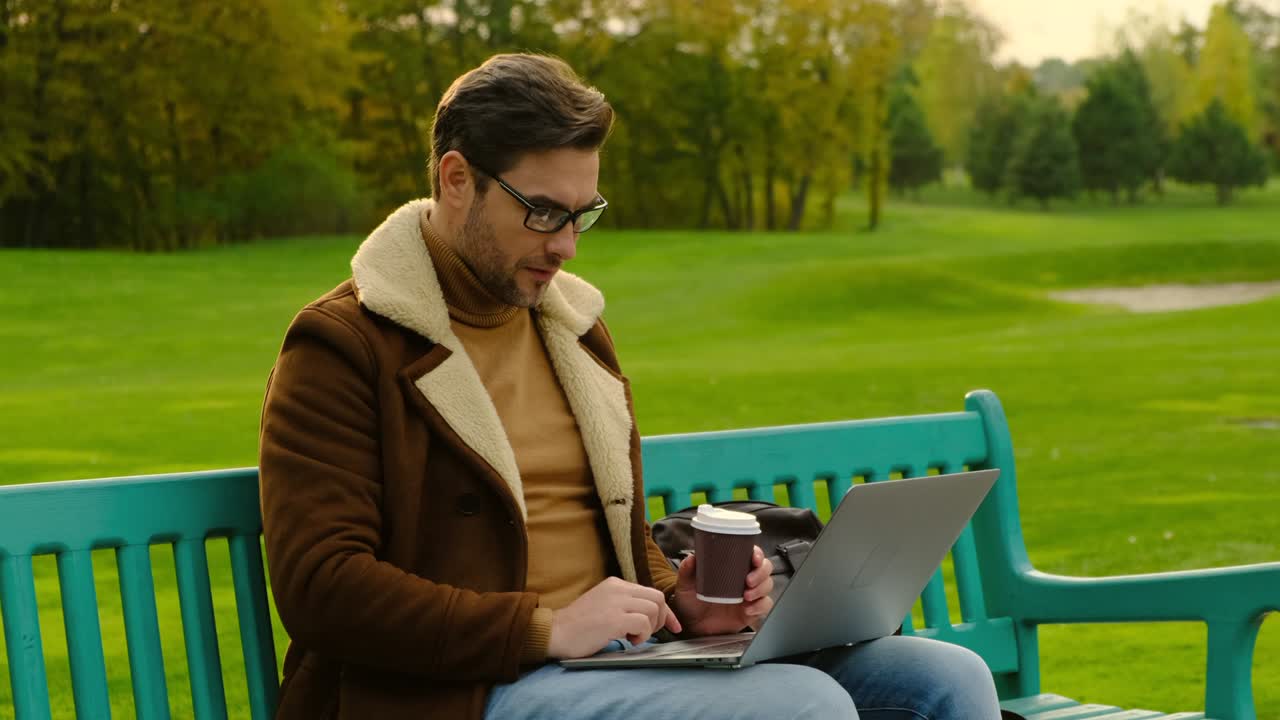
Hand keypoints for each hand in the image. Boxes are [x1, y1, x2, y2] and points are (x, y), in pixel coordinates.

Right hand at [547, 577, 681, 658]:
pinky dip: (642, 635)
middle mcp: (617, 589)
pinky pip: (643, 623)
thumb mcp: (603, 606)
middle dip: (661, 618)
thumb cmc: (577, 626)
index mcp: (615, 584)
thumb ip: (623, 605)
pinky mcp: (613, 618)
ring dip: (650, 628)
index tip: (673, 626)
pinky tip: (629, 641)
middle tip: (648, 634)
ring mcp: (615, 602)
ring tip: (633, 637)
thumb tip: (649, 616)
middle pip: (657, 597)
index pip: (650, 592)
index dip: (665, 611)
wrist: (554, 632)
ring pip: (654, 608)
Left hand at [671, 546, 774, 636]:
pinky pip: (764, 606)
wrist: (692, 624)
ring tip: (747, 596)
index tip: (754, 558)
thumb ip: (687, 570)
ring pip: (767, 585)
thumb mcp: (686, 584)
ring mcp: (749, 594)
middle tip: (749, 581)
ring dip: (761, 589)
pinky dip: (760, 607)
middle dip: (761, 573)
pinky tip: (748, 609)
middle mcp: (744, 578)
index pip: (751, 554)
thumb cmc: (691, 600)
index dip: (757, 554)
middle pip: (765, 568)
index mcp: (732, 566)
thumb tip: (691, 558)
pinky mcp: (751, 610)